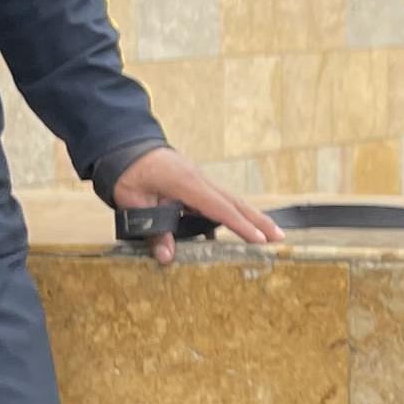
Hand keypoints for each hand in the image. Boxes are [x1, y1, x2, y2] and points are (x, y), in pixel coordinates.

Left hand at [110, 146, 284, 264]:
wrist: (125, 146)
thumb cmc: (129, 172)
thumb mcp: (134, 203)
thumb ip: (153, 229)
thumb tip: (167, 257)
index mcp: (186, 183)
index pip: (219, 208)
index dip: (240, 226)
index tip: (259, 240)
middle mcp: (199, 179)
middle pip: (235, 202)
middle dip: (258, 220)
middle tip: (279, 237)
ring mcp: (199, 179)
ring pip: (230, 200)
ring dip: (250, 216)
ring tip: (268, 234)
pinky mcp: (195, 183)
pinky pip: (219, 200)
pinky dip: (233, 213)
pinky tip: (238, 227)